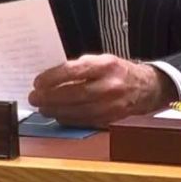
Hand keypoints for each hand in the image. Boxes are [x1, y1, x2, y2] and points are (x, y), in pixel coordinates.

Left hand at [28, 54, 176, 127]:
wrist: (146, 87)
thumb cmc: (118, 71)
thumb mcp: (102, 60)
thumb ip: (79, 67)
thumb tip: (51, 77)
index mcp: (106, 65)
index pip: (74, 71)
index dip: (52, 77)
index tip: (37, 82)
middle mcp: (109, 85)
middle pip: (73, 94)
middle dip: (49, 97)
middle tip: (34, 97)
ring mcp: (111, 104)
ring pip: (77, 111)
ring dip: (55, 110)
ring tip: (42, 107)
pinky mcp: (110, 118)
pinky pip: (84, 120)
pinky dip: (68, 119)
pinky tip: (57, 115)